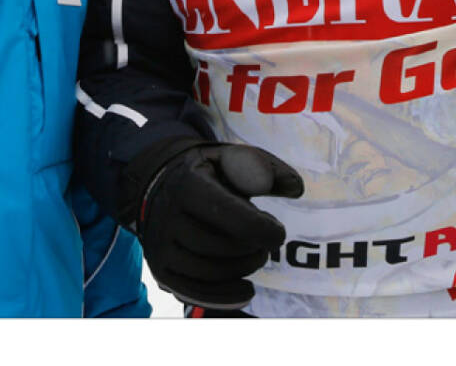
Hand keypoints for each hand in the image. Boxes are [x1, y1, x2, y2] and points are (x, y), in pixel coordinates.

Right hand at [135, 143, 303, 308]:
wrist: (159, 184)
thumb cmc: (206, 173)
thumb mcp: (232, 159)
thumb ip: (266, 169)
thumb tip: (296, 188)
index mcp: (188, 184)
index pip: (225, 212)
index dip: (260, 228)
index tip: (279, 233)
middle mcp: (168, 216)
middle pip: (219, 246)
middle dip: (252, 249)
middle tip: (266, 243)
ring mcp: (160, 245)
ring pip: (209, 271)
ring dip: (242, 269)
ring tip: (255, 256)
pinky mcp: (161, 269)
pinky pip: (193, 292)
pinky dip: (224, 296)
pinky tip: (247, 290)